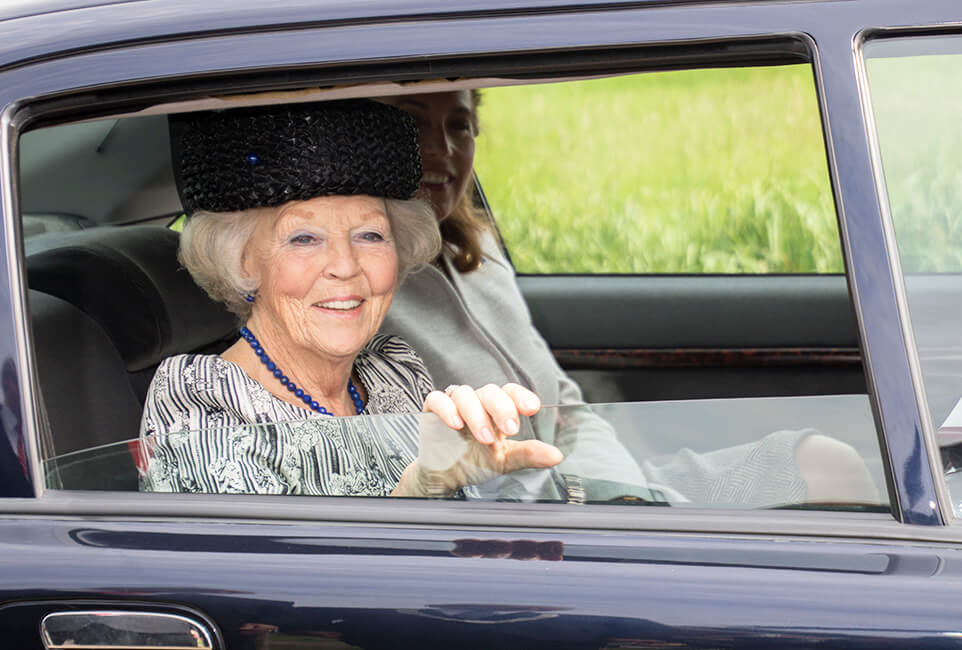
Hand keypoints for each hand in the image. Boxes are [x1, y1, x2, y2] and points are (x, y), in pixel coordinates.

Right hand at [392, 383, 563, 496]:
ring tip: (484, 437)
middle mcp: (476, 403)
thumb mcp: (504, 461)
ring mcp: (453, 405)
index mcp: (495, 411)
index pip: (509, 392)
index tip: (533, 408)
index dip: (520, 396)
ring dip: (476, 414)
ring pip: (465, 394)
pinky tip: (456, 424)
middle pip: (489, 391)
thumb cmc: (473, 464)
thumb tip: (556, 455)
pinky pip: (437, 399)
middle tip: (509, 428)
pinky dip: (447, 408)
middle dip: (501, 408)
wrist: (443, 477)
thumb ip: (528, 455)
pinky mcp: (431, 412)